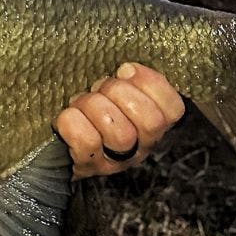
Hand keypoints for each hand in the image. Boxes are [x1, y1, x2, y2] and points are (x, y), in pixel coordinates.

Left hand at [54, 62, 184, 178]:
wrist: (61, 143)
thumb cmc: (92, 109)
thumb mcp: (114, 90)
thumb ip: (127, 80)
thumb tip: (127, 71)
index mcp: (152, 124)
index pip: (174, 109)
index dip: (151, 83)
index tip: (125, 70)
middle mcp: (139, 146)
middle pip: (151, 122)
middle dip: (121, 93)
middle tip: (102, 88)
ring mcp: (115, 160)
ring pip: (120, 133)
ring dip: (95, 107)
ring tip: (83, 103)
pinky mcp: (88, 166)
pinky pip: (86, 141)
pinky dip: (73, 121)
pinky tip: (70, 116)